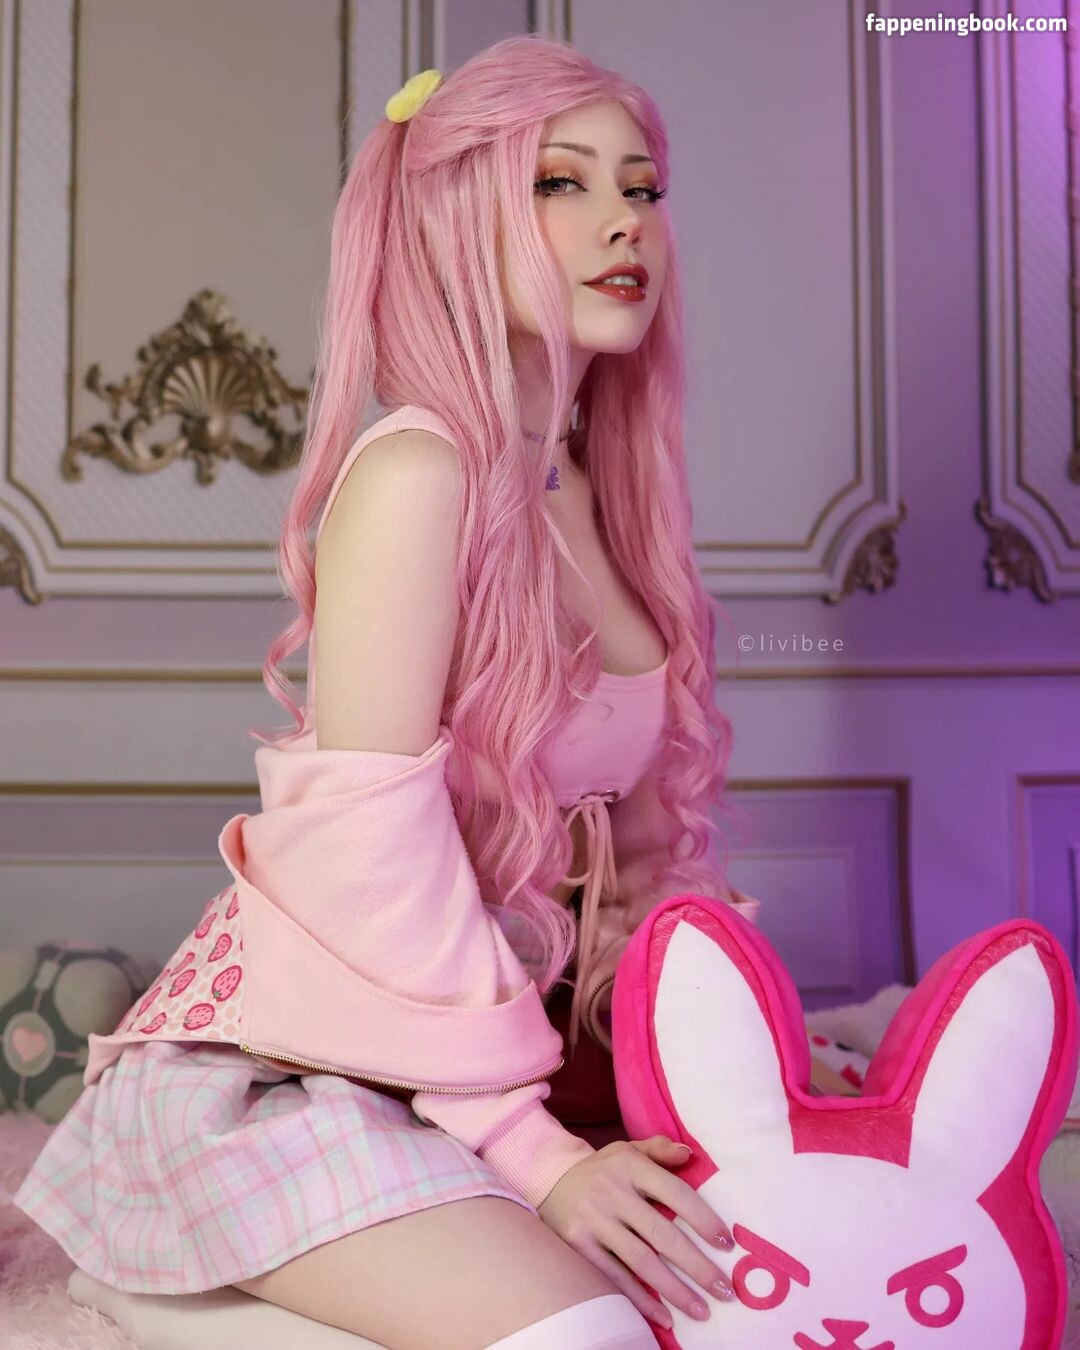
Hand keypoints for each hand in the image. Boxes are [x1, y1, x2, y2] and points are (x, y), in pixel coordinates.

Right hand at [537, 1135, 736, 1328]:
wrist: (548, 1178)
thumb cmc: (602, 1169)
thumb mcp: (628, 1150)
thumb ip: (659, 1149)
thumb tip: (690, 1155)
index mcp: (630, 1165)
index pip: (675, 1193)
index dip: (703, 1219)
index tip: (726, 1244)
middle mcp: (612, 1191)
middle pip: (662, 1235)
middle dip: (697, 1266)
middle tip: (725, 1290)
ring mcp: (593, 1220)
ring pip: (642, 1262)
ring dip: (675, 1290)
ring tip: (702, 1310)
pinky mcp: (578, 1245)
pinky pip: (614, 1277)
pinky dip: (640, 1300)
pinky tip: (664, 1316)